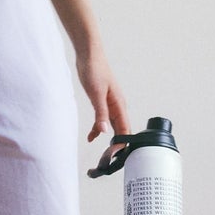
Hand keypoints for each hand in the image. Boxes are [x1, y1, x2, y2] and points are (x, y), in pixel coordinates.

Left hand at [75, 45, 131, 163]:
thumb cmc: (94, 70)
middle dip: (117, 145)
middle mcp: (117, 106)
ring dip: (108, 138)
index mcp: (119, 105)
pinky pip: (103, 120)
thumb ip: (100, 113)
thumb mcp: (96, 94)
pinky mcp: (102, 102)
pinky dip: (98, 129)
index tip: (116, 156)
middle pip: (121, 130)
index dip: (122, 144)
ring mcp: (110, 104)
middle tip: (110, 159)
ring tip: (102, 152)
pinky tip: (91, 136)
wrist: (89, 55)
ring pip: (112, 126)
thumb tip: (105, 131)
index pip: (125, 130)